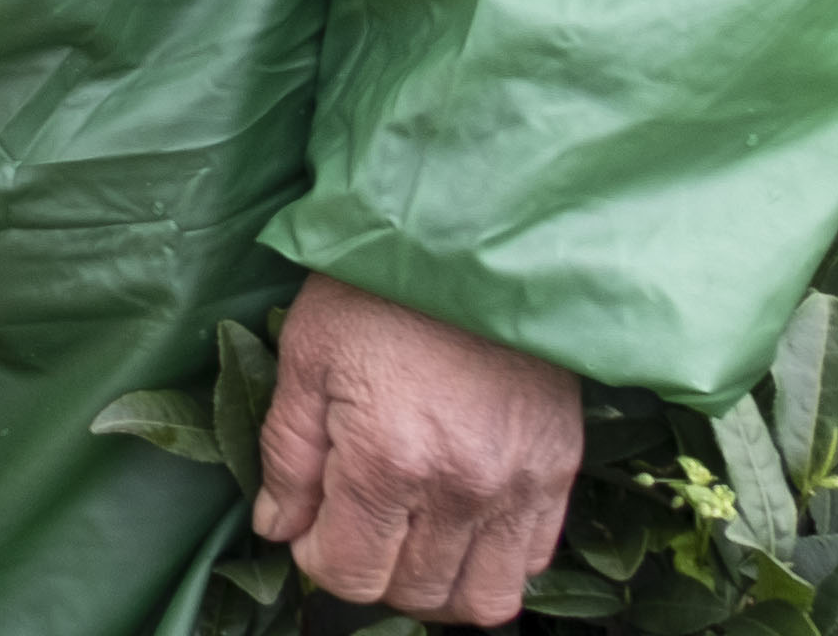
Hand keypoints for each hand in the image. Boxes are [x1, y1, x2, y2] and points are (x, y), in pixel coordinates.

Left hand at [248, 273, 581, 626]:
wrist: (469, 238)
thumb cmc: (374, 290)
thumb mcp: (306, 357)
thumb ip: (288, 455)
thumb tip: (278, 529)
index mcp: (388, 459)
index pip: (349, 573)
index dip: (316, 559)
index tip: (308, 527)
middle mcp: (461, 487)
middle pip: (414, 593)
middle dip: (371, 572)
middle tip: (353, 525)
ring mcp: (519, 484)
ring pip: (482, 599)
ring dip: (436, 583)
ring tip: (408, 536)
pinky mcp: (559, 470)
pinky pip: (531, 561)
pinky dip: (492, 559)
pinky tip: (459, 520)